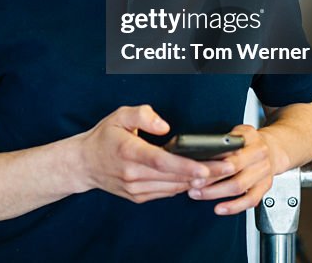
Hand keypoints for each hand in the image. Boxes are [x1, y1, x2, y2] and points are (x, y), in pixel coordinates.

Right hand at [73, 105, 233, 203]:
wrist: (83, 164)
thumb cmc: (103, 138)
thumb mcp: (118, 116)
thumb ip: (142, 115)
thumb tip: (164, 126)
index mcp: (128, 152)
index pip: (161, 161)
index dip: (185, 166)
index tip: (206, 167)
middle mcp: (132, 174)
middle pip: (173, 176)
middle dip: (204, 173)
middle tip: (228, 166)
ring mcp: (135, 188)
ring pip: (173, 187)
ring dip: (197, 181)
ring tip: (219, 171)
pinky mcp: (138, 197)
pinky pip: (166, 193)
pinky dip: (183, 185)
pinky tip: (196, 177)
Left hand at [187, 124, 282, 215]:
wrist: (273, 150)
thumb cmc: (250, 141)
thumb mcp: (238, 131)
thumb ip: (223, 140)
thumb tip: (200, 149)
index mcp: (251, 139)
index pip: (231, 152)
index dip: (213, 162)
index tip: (196, 168)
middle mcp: (259, 156)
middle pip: (233, 171)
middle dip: (210, 179)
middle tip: (193, 183)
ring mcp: (263, 173)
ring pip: (239, 187)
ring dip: (215, 193)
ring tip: (198, 194)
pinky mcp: (264, 187)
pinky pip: (249, 201)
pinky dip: (233, 207)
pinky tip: (219, 208)